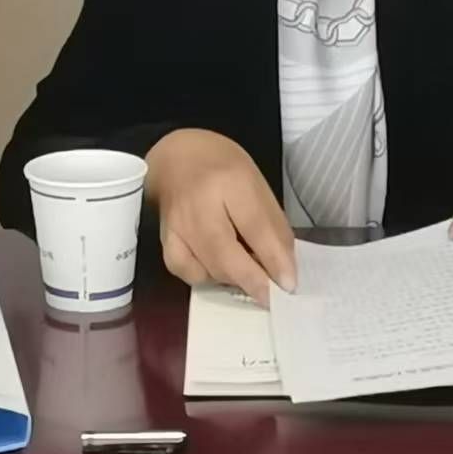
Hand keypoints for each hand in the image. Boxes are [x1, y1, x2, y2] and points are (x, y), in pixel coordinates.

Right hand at [145, 129, 295, 302]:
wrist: (176, 157)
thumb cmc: (223, 167)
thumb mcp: (257, 183)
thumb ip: (272, 223)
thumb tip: (284, 266)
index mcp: (231, 181)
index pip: (256, 228)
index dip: (274, 261)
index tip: (289, 284)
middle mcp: (199, 204)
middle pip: (227, 255)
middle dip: (253, 282)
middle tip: (271, 296)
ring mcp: (177, 224)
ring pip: (207, 268)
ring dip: (233, 280)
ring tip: (249, 276)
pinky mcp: (163, 238)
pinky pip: (185, 271)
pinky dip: (205, 277)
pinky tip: (218, 269)